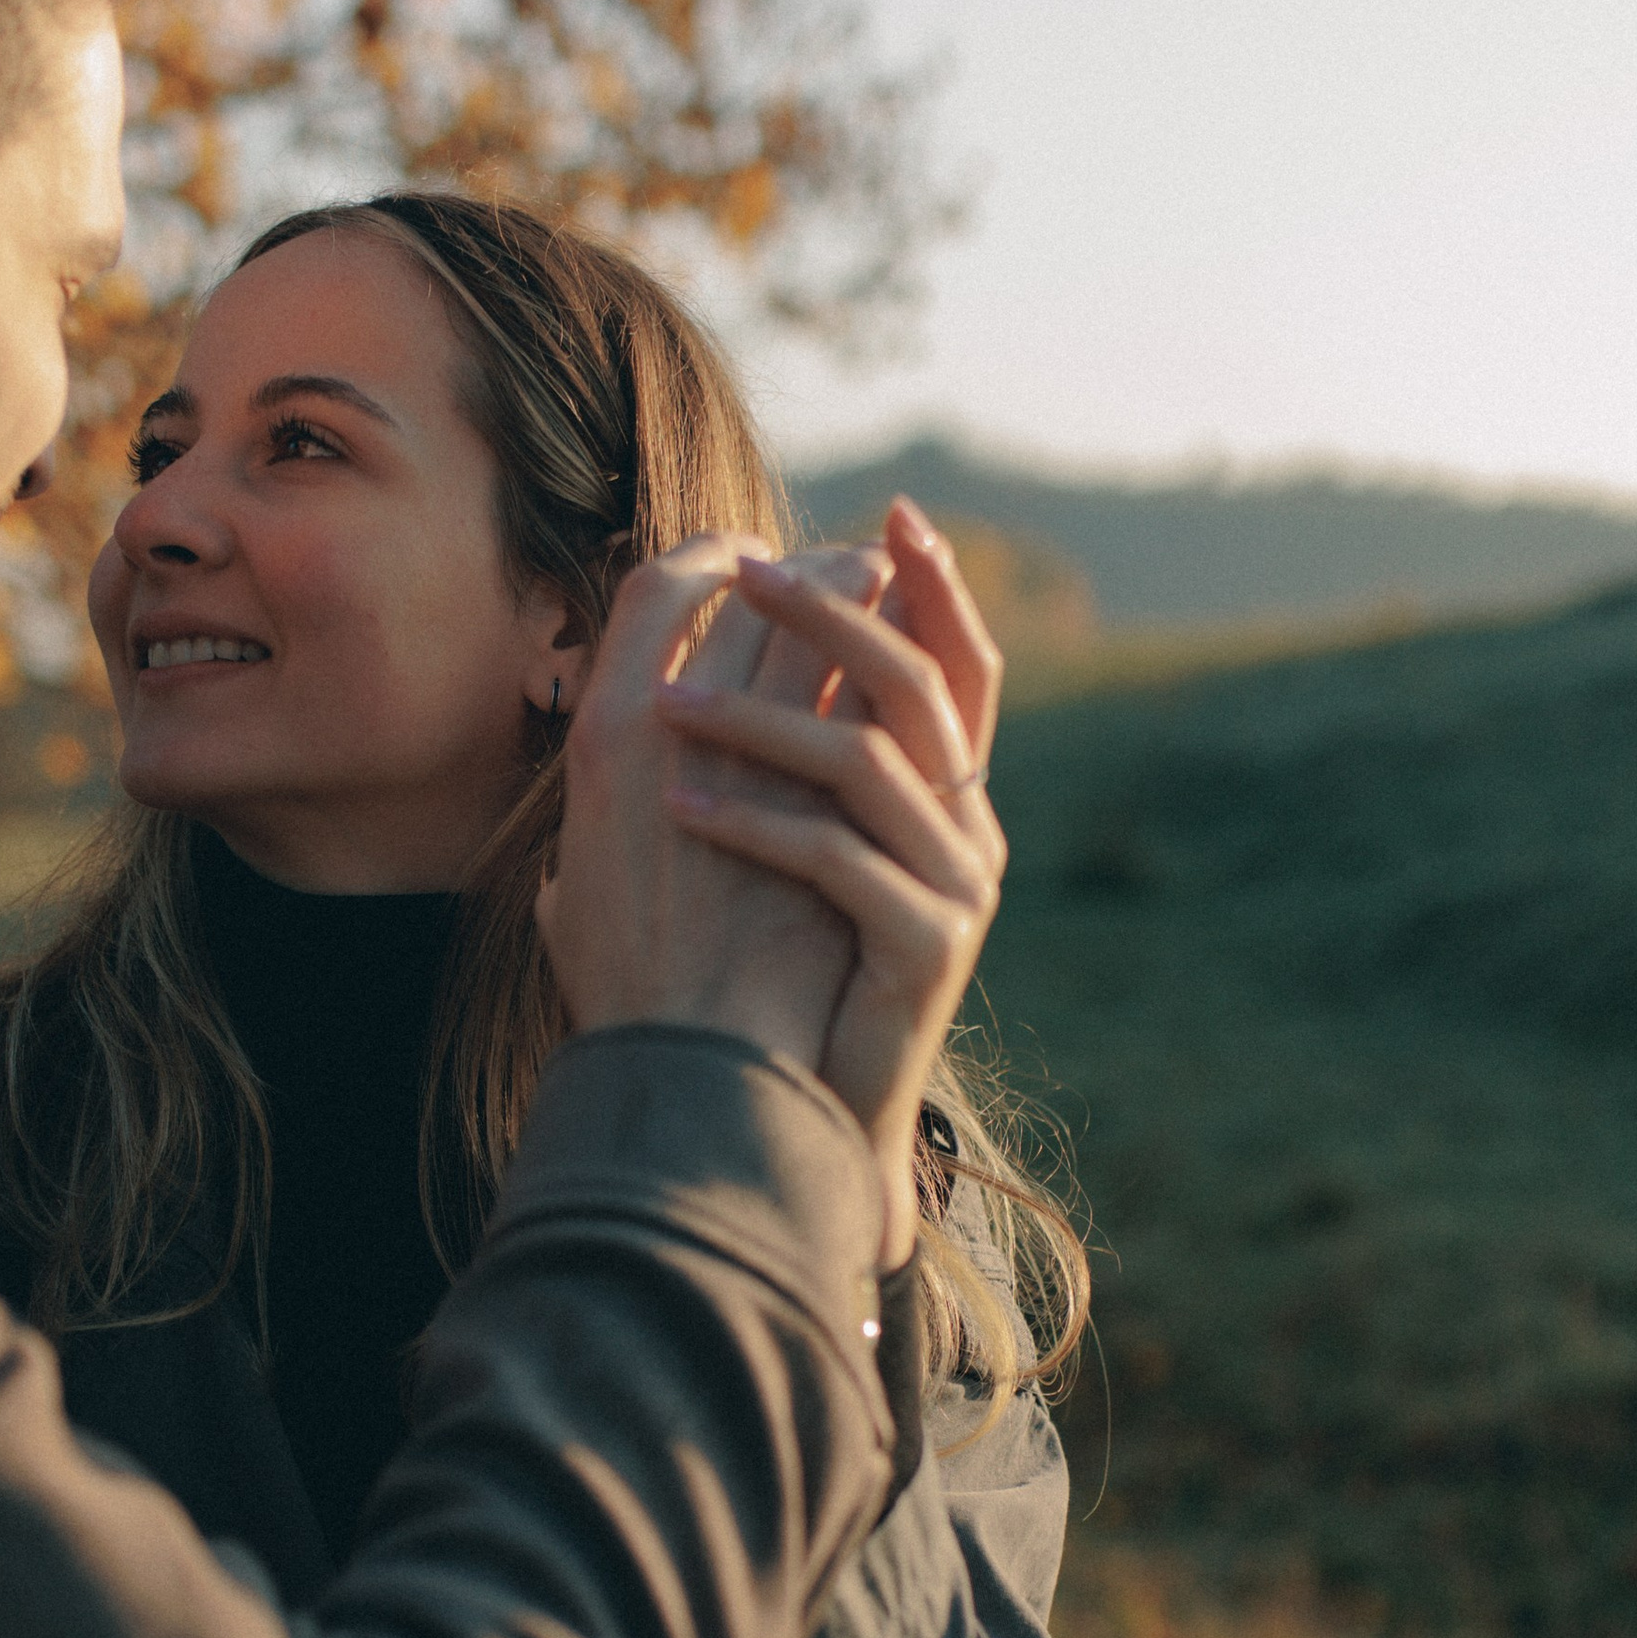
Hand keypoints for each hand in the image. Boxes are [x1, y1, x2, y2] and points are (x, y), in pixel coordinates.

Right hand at [536, 536, 850, 1073]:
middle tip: (851, 568)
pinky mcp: (830, 794)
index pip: (655, 588)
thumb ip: (574, 874)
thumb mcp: (573, 916)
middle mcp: (675, 722)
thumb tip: (569, 881)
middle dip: (810, 570)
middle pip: (758, 594)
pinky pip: (871, 695)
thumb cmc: (628, 1000)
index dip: (708, 561)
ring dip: (866, 602)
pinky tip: (919, 673)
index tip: (746, 565)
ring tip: (896, 598)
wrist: (697, 1058)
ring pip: (826, 630)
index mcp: (603, 735)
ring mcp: (761, 755)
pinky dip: (896, 668)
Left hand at [655, 501, 1006, 1268]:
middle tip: (754, 571)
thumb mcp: (788, 858)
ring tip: (666, 705)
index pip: (959, 665)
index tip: (890, 516)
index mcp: (947, 799)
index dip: (937, 586)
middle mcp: (969, 831)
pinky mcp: (926, 945)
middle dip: (834, 613)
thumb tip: (711, 667)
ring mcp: (957, 888)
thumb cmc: (787, 988)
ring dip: (757, 720)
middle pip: (916, 682)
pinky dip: (750, 824)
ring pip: (865, 761)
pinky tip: (678, 806)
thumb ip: (785, 775)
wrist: (815, 1121)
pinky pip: (837, 858)